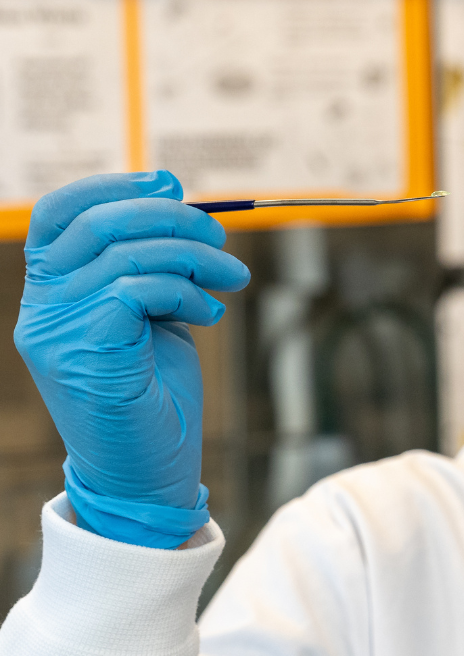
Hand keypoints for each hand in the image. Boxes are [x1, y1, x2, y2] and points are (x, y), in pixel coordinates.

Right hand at [13, 171, 251, 547]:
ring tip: (230, 279)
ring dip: (194, 256)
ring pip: (125, 252)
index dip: (113, 185)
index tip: (171, 183)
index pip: (59, 213)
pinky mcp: (87, 351)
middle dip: (171, 217)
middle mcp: (42, 309)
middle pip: (97, 223)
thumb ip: (151, 263)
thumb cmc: (153, 393)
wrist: (148, 473)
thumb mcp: (151, 314)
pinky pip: (136, 289)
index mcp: (50, 293)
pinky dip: (185, 292)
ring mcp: (58, 331)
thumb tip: (174, 193)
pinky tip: (209, 316)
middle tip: (221, 239)